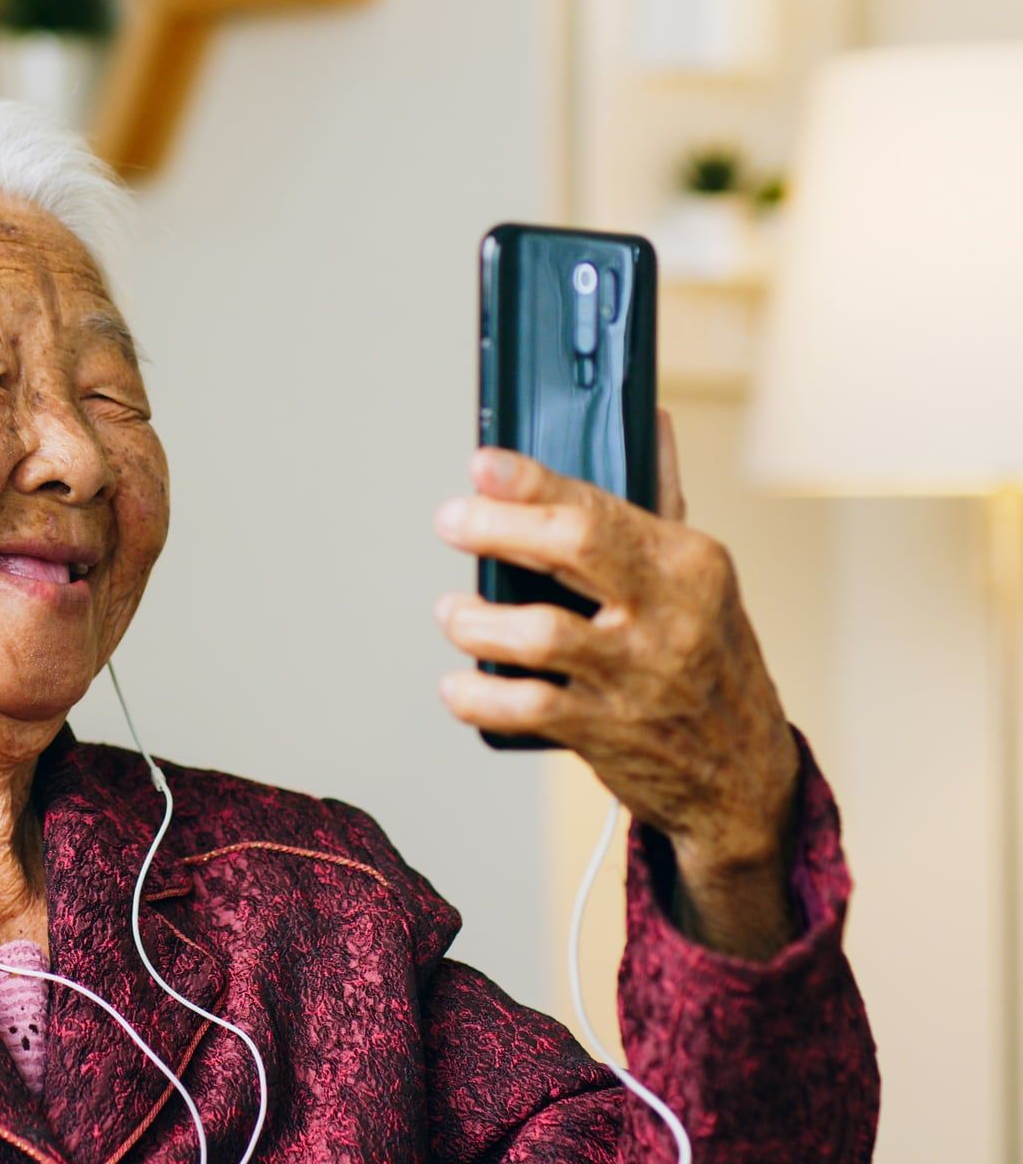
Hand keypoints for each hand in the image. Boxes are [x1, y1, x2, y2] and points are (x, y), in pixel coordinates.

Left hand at [432, 411, 801, 958]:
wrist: (743, 777)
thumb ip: (662, 500)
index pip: (600, 504)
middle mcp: (669, 614)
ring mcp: (638, 676)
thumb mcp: (700, 578)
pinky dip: (477, 695)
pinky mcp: (608, 731)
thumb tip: (654, 419)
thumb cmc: (709, 661)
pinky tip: (457, 683)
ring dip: (476, 620)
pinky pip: (525, 707)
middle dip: (496, 526)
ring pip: (537, 633)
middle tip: (451, 520)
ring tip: (454, 612)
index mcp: (689, 562)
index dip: (532, 480)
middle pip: (571, 546)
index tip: (483, 465)